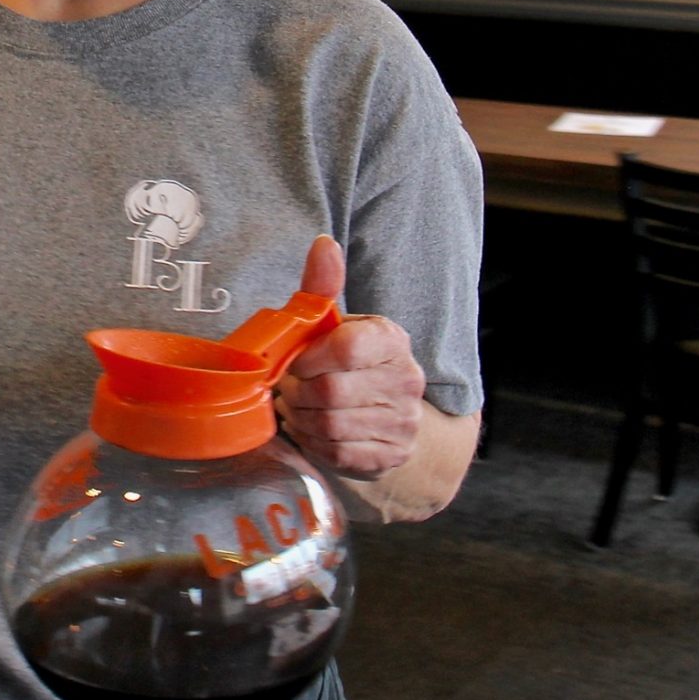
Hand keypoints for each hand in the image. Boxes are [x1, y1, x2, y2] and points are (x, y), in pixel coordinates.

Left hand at [273, 235, 425, 479]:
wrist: (385, 415)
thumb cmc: (347, 364)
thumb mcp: (335, 324)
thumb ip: (322, 287)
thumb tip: (322, 244)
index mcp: (391, 340)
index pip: (348, 346)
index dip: (309, 357)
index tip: (295, 361)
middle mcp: (406, 380)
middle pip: (331, 391)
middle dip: (299, 392)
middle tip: (292, 388)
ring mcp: (403, 422)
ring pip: (330, 425)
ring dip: (303, 418)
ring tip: (301, 407)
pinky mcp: (390, 456)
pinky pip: (337, 453)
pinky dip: (314, 443)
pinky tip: (313, 429)